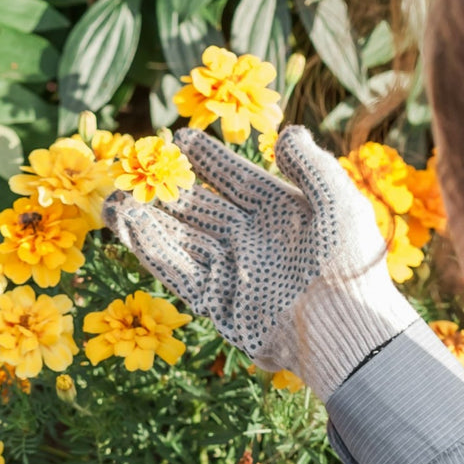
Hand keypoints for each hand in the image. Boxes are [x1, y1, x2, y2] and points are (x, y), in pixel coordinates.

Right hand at [102, 126, 418, 399]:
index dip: (210, 158)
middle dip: (165, 190)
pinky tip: (128, 230)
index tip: (180, 136)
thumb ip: (312, 166)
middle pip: (199, 208)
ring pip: (180, 239)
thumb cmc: (350, 266)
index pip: (237, 177)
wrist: (345, 332)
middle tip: (131, 169)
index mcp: (280, 212)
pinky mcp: (217, 303)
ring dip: (147, 220)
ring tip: (113, 200)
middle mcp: (251, 239)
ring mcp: (232, 271)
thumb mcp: (339, 204)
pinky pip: (178, 273)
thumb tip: (288, 131)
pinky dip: (152, 252)